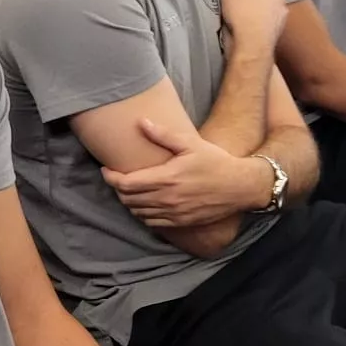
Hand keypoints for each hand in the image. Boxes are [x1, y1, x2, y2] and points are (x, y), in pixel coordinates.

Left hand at [101, 119, 258, 227]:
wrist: (239, 186)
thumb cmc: (215, 162)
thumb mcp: (190, 143)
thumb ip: (163, 135)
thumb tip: (141, 122)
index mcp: (166, 178)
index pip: (126, 183)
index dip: (111, 178)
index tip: (106, 169)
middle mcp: (167, 199)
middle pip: (128, 199)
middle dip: (117, 189)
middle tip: (116, 177)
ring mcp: (173, 213)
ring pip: (138, 212)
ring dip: (128, 202)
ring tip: (128, 189)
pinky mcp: (180, 222)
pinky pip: (152, 222)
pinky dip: (142, 214)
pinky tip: (143, 204)